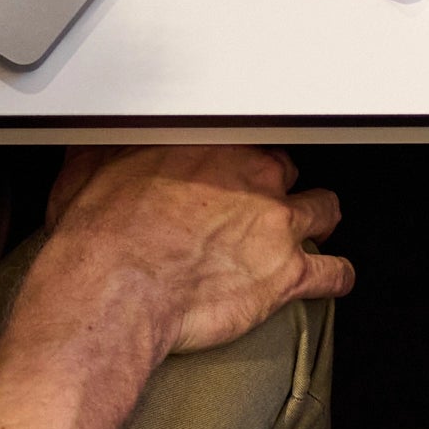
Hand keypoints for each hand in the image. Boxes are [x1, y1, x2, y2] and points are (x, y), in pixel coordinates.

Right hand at [35, 146, 352, 359]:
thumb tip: (101, 140)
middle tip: (259, 207)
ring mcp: (276, 226)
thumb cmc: (100, 234)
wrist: (114, 287)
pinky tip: (335, 279)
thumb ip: (112, 150)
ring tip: (311, 231)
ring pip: (323, 210)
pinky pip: (333, 272)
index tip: (230, 174)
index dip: (239, 162)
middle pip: (287, 173)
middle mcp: (255, 180)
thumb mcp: (91, 169)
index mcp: (214, 148)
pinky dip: (337, 276)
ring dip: (318, 221)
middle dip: (277, 190)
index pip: (247, 141)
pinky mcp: (287, 275)